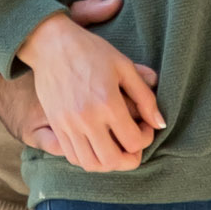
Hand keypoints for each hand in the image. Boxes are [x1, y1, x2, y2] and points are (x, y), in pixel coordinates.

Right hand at [13, 11, 163, 171]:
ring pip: (91, 164)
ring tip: (115, 146)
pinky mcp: (56, 125)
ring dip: (108, 162)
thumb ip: (145, 97)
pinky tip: (97, 143)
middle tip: (133, 142)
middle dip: (130, 159)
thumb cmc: (90, 51)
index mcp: (107, 102)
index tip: (144, 125)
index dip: (146, 137)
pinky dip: (89, 158)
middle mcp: (86, 118)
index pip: (133, 141)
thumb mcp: (124, 66)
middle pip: (112, 161)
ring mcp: (68, 124)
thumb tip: (160, 123)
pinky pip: (73, 156)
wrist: (50, 44)